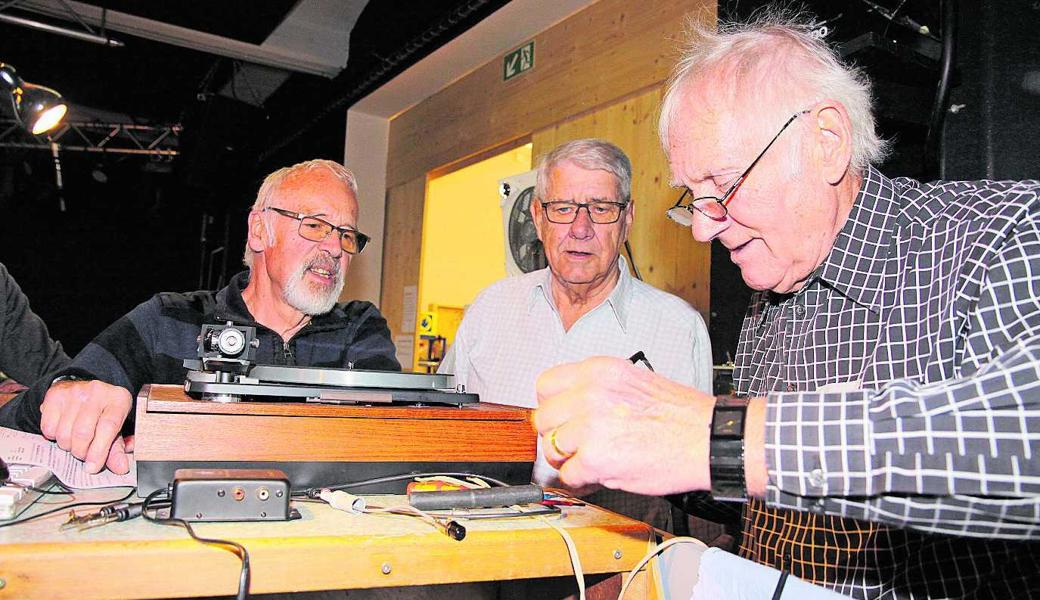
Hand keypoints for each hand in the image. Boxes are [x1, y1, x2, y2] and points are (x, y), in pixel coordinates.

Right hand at [39, 380, 132, 474]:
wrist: (85, 390)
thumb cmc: (104, 411)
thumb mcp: (117, 427)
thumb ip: (117, 449)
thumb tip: (120, 468)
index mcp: (119, 399)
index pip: (108, 427)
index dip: (99, 451)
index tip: (92, 467)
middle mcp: (97, 392)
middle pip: (83, 432)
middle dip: (81, 452)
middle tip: (83, 454)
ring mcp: (75, 391)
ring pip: (64, 432)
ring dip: (67, 446)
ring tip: (74, 441)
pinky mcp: (55, 395)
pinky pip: (48, 427)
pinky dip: (53, 436)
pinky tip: (63, 430)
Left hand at [534, 356, 714, 495]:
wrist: (707, 439)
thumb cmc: (681, 414)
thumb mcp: (634, 380)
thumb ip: (597, 388)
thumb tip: (571, 406)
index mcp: (598, 371)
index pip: (546, 384)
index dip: (552, 405)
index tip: (561, 417)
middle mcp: (589, 394)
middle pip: (542, 418)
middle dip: (556, 435)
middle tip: (574, 445)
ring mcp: (589, 426)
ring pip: (551, 448)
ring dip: (567, 460)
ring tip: (587, 462)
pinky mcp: (594, 458)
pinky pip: (567, 475)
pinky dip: (581, 481)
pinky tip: (598, 476)